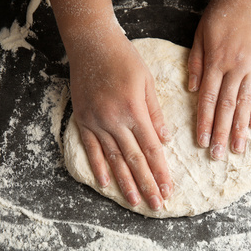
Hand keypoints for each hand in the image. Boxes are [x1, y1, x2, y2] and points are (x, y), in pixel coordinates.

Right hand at [68, 30, 172, 210]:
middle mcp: (115, 121)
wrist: (92, 45)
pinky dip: (98, 167)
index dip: (161, 171)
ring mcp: (96, 122)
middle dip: (147, 184)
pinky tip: (105, 183)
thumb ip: (155, 113)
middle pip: (134, 160)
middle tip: (155, 205)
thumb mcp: (147, 81)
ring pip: (113, 159)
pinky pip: (90, 148)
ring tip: (134, 202)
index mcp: (134, 110)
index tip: (168, 189)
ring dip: (124, 182)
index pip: (151, 149)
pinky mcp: (83, 120)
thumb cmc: (124, 59)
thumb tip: (164, 140)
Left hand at [188, 0, 250, 158]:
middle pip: (226, 106)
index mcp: (216, 62)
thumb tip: (191, 90)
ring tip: (238, 149)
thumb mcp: (201, 35)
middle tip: (218, 155)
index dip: (204, 122)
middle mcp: (235, 68)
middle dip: (221, 132)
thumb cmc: (221, 15)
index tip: (202, 141)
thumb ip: (196, 63)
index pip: (208, 99)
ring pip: (245, 103)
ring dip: (240, 128)